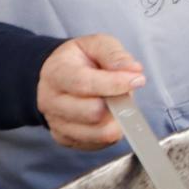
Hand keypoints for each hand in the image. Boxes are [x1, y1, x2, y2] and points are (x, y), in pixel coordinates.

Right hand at [37, 34, 146, 149]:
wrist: (57, 76)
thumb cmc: (80, 60)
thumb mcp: (96, 45)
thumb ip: (114, 55)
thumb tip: (134, 70)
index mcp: (55, 74)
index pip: (85, 84)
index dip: (115, 84)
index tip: (137, 80)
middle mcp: (50, 101)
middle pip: (93, 113)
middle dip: (118, 102)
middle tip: (124, 91)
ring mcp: (56, 123)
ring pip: (99, 133)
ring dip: (117, 119)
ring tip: (116, 103)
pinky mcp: (66, 139)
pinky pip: (98, 144)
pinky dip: (111, 130)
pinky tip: (108, 115)